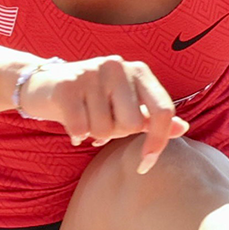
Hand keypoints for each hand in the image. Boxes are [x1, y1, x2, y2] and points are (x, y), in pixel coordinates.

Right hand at [16, 55, 189, 173]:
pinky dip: (76, 134)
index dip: (157, 142)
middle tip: (101, 122)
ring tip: (85, 117)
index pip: (163, 111)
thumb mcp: (126, 104)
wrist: (45, 84)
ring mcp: (92, 73)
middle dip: (115, 133)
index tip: (145, 164)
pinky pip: (81, 129)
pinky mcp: (67, 85)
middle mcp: (118, 66)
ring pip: (104, 130)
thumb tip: (183, 128)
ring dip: (93, 134)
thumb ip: (151, 116)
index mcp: (139, 71)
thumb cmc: (93, 98)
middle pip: (131, 125)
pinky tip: (71, 123)